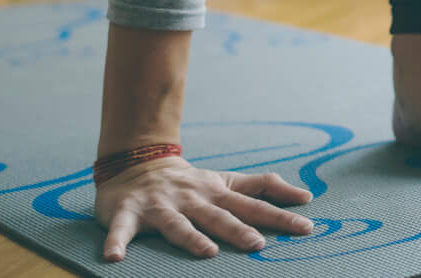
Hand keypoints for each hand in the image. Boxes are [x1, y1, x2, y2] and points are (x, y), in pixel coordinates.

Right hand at [95, 156, 314, 261]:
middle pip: (219, 216)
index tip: (306, 226)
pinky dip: (116, 243)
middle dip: (238, 230)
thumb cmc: (191, 183)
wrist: (137, 162)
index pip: (253, 205)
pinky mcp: (127, 213)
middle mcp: (191, 198)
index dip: (280, 215)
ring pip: (176, 224)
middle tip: (258, 245)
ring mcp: (160, 206)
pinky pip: (120, 231)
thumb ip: (263, 187)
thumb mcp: (227, 181)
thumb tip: (306, 197)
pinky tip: (114, 259)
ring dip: (191, 238)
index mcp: (216, 193)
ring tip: (207, 253)